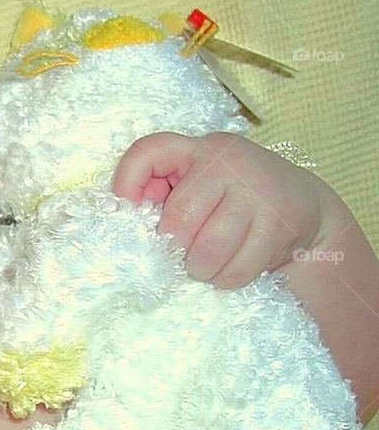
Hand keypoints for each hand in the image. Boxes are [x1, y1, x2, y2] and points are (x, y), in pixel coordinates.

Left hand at [112, 132, 326, 288]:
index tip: (128, 209)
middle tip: (180, 253)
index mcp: (197, 149)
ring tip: (203, 264)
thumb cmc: (231, 196)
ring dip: (199, 269)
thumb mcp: (198, 183)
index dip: (127, 181)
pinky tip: (228, 267)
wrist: (302, 204)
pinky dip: (225, 279)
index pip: (149, 151)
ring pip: (208, 251)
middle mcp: (227, 161)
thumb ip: (162, 191)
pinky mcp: (278, 225)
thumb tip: (129, 215)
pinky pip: (235, 270)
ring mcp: (257, 192)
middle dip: (174, 248)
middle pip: (178, 220)